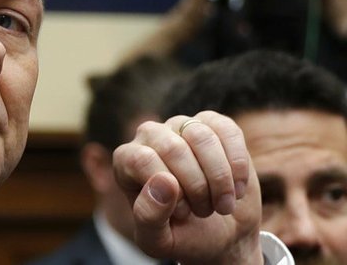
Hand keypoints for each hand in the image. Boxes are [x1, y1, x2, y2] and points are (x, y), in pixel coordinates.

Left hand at [113, 111, 261, 264]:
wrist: (221, 235)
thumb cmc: (182, 236)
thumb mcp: (158, 240)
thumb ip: (149, 217)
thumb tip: (163, 182)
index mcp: (127, 161)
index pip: (141, 160)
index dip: (168, 191)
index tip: (183, 214)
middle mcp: (149, 137)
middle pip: (172, 148)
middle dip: (197, 187)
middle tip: (206, 212)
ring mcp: (180, 126)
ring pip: (201, 136)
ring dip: (220, 177)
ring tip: (222, 203)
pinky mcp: (212, 124)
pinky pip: (227, 130)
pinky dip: (238, 163)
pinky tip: (238, 187)